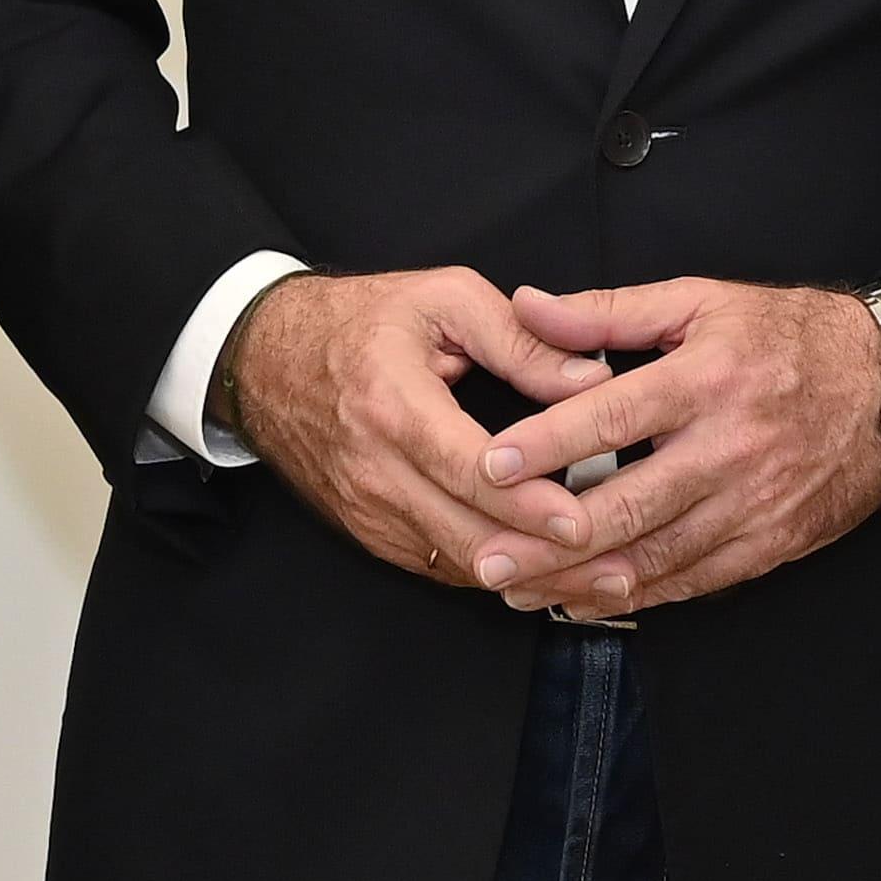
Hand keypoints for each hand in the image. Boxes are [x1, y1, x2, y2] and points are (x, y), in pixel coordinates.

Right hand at [219, 268, 600, 594]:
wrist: (265, 362)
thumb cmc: (358, 323)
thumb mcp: (442, 300)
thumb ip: (521, 340)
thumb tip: (592, 379)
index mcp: (392, 406)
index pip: (467, 470)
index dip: (527, 502)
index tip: (582, 522)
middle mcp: (375, 470)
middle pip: (468, 534)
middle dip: (545, 560)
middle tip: (615, 569)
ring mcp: (369, 510)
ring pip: (458, 563)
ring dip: (530, 578)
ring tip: (598, 580)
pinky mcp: (370, 532)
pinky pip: (441, 565)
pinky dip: (496, 573)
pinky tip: (548, 574)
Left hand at [474, 278, 880, 617]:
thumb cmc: (791, 338)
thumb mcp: (701, 303)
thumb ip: (607, 312)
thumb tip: (526, 306)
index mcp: (707, 378)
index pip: (612, 416)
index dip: (547, 444)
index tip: (490, 465)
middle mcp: (729, 446)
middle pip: (627, 503)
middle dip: (548, 538)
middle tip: (486, 555)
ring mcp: (752, 502)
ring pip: (655, 555)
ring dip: (580, 580)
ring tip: (519, 588)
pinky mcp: (771, 542)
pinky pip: (694, 579)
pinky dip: (637, 596)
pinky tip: (585, 599)